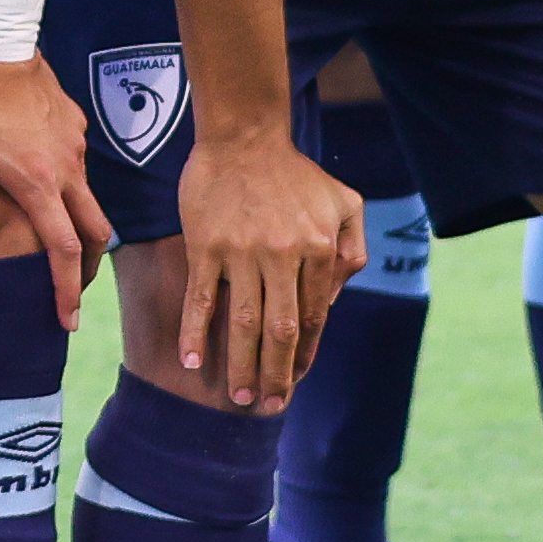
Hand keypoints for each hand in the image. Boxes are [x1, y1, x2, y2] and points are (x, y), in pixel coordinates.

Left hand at [0, 44, 108, 325]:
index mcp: (38, 184)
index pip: (63, 250)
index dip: (67, 289)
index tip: (68, 318)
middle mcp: (67, 169)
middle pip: (94, 231)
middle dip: (88, 265)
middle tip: (75, 289)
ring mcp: (76, 145)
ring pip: (89, 196)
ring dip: (78, 223)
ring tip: (57, 239)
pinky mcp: (75, 122)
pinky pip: (79, 163)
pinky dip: (70, 184)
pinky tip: (45, 179)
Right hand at [166, 121, 360, 411]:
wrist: (243, 136)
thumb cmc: (295, 172)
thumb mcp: (345, 203)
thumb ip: (351, 249)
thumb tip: (335, 298)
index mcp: (318, 249)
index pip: (314, 317)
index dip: (305, 355)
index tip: (297, 382)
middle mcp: (283, 255)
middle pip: (280, 330)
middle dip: (277, 374)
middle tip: (269, 405)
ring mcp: (242, 252)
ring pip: (242, 322)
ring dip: (241, 365)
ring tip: (240, 395)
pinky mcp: (206, 246)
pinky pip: (200, 298)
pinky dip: (195, 332)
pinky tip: (191, 361)